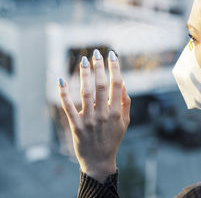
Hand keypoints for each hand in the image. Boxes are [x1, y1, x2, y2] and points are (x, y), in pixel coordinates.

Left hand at [58, 50, 130, 182]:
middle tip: (96, 52)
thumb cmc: (113, 139)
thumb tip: (123, 82)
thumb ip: (126, 102)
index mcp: (117, 112)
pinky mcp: (76, 126)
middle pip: (101, 85)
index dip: (115, 68)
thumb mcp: (125, 122)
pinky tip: (61, 79)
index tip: (112, 55)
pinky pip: (68, 106)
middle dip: (99, 66)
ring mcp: (89, 120)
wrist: (99, 161)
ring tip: (83, 60)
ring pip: (86, 92)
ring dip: (84, 74)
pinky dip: (64, 93)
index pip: (116, 84)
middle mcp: (103, 114)